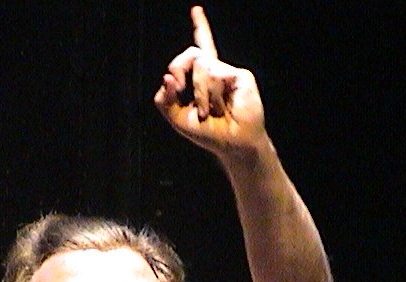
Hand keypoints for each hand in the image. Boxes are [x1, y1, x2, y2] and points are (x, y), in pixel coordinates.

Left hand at [154, 6, 266, 160]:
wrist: (233, 144)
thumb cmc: (209, 133)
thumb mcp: (178, 119)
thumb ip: (165, 101)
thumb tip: (167, 77)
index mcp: (204, 79)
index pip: (201, 49)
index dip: (200, 28)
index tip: (196, 10)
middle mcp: (217, 71)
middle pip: (191, 53)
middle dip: (178, 66)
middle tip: (178, 86)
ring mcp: (228, 72)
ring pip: (201, 65)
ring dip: (198, 93)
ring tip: (206, 112)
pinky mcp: (239, 76)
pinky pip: (214, 74)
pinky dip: (211, 95)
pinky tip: (220, 107)